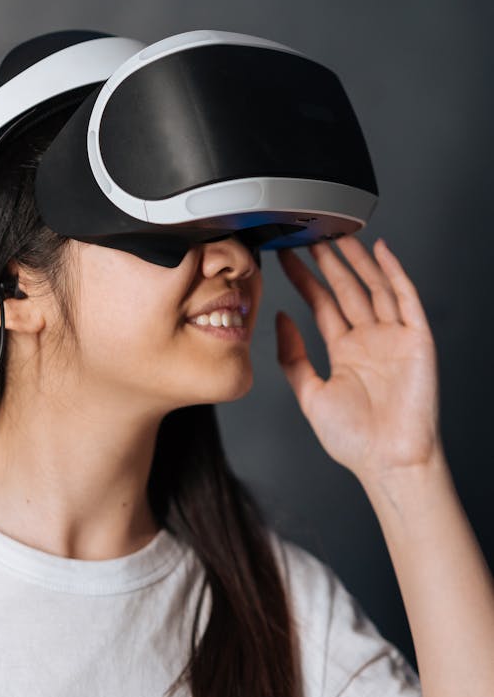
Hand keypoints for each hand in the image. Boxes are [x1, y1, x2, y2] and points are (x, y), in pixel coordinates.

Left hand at [275, 235, 442, 483]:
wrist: (388, 461)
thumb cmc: (354, 440)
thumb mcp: (310, 394)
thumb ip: (292, 356)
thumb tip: (281, 319)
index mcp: (345, 352)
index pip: (321, 305)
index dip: (304, 280)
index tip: (285, 258)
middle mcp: (369, 340)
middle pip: (346, 290)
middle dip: (328, 262)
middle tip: (308, 235)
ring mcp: (393, 337)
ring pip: (374, 287)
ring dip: (358, 261)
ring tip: (339, 235)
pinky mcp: (416, 339)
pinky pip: (406, 299)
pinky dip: (395, 273)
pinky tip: (382, 252)